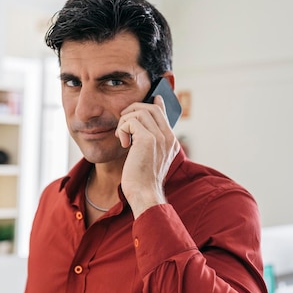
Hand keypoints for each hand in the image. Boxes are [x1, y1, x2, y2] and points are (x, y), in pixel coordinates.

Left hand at [116, 95, 178, 217]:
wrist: (145, 194)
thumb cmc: (143, 180)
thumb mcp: (149, 158)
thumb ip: (149, 141)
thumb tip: (141, 127)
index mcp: (171, 141)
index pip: (163, 114)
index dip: (156, 104)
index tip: (154, 98)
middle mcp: (168, 137)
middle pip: (150, 107)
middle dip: (132, 111)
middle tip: (123, 125)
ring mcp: (160, 137)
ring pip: (139, 111)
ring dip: (124, 121)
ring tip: (122, 137)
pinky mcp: (148, 139)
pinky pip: (130, 121)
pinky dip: (122, 129)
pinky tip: (123, 143)